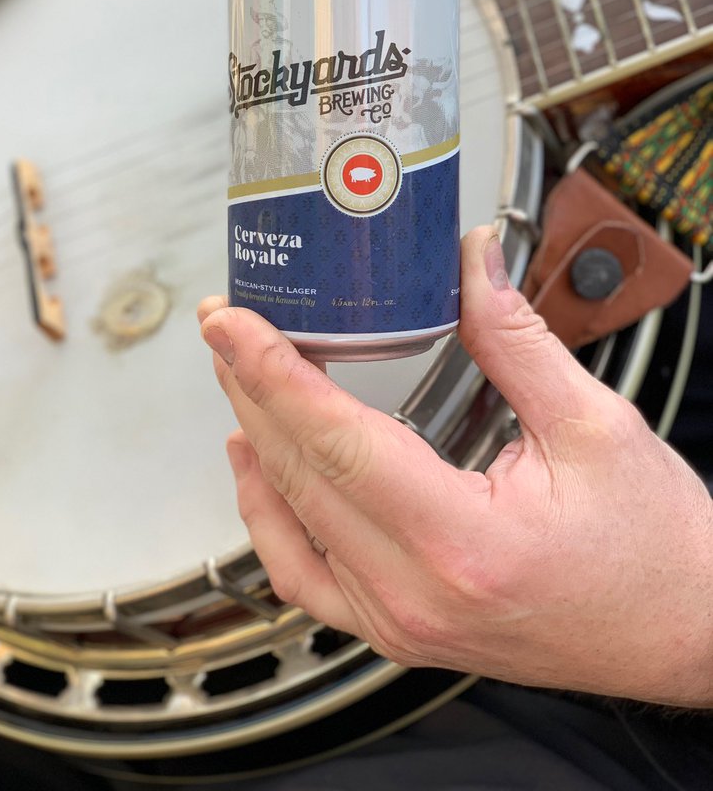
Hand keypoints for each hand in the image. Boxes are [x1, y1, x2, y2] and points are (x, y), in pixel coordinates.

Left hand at [198, 226, 712, 706]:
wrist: (685, 635)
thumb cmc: (655, 548)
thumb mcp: (593, 425)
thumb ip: (514, 337)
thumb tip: (468, 260)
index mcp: (461, 540)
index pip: (334, 440)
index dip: (269, 370)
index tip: (228, 320)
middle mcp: (415, 594)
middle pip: (300, 473)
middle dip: (250, 386)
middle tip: (227, 324)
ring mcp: (400, 623)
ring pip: (290, 524)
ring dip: (257, 439)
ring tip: (241, 373)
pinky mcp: (400, 630)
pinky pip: (306, 579)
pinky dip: (269, 515)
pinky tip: (260, 465)